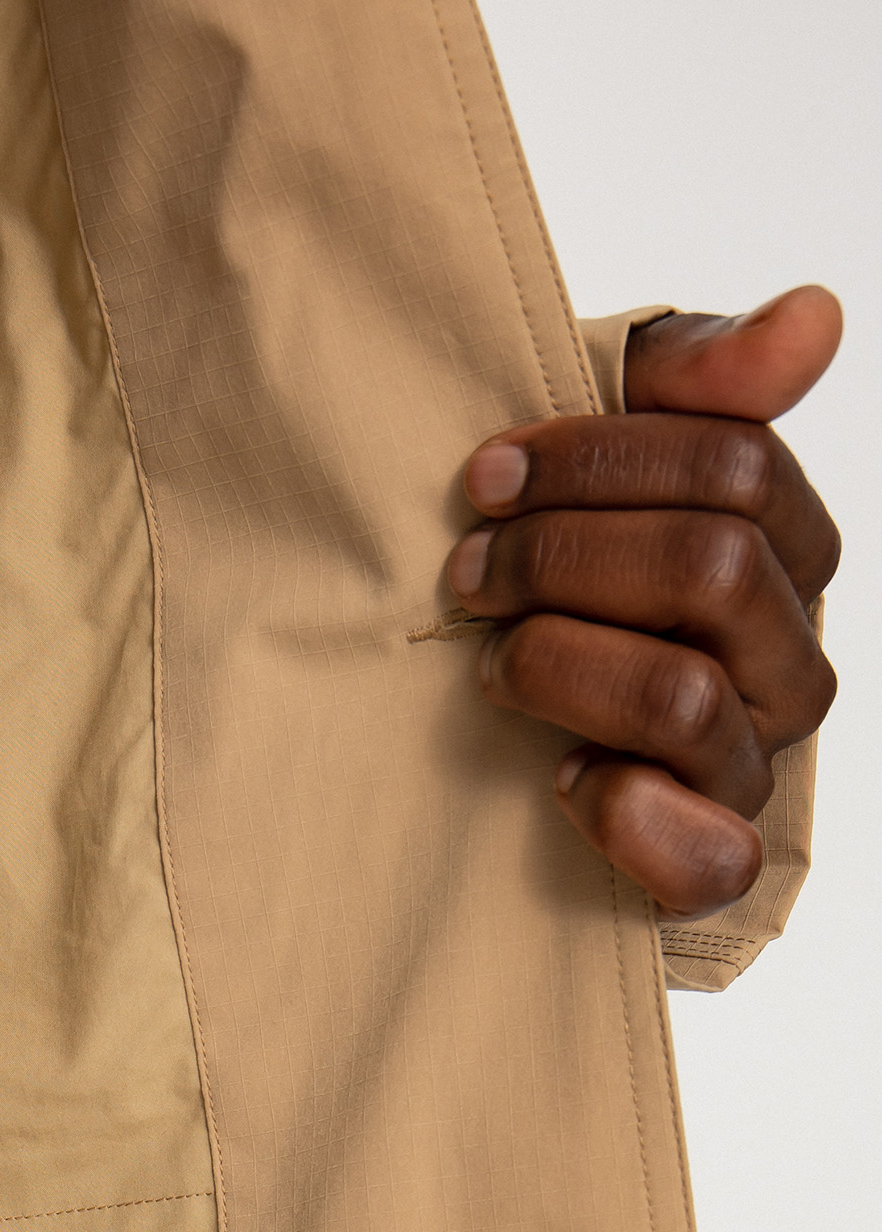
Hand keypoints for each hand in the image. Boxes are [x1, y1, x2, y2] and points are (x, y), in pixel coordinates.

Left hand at [447, 284, 842, 918]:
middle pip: (712, 568)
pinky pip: (710, 856)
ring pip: (685, 696)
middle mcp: (786, 658)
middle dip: (564, 558)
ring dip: (562, 666)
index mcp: (781, 550)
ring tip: (492, 666)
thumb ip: (689, 378)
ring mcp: (752, 765)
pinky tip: (560, 782)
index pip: (737, 464)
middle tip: (468, 575)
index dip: (599, 459)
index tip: (484, 478)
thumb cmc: (549, 588)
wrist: (474, 754)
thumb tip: (813, 316)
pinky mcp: (710, 865)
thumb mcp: (594, 459)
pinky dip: (626, 817)